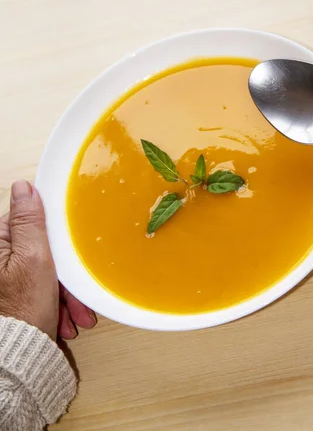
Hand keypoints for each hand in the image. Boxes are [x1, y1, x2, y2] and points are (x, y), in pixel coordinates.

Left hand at [0, 180, 95, 339]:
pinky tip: (64, 318)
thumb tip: (24, 187)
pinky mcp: (15, 293)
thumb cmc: (24, 310)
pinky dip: (56, 301)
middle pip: (40, 248)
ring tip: (74, 314)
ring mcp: (6, 276)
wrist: (21, 357)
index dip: (55, 234)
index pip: (30, 219)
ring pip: (45, 269)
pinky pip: (42, 287)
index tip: (70, 250)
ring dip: (64, 290)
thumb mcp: (34, 258)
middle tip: (74, 293)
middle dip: (63, 272)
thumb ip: (30, 221)